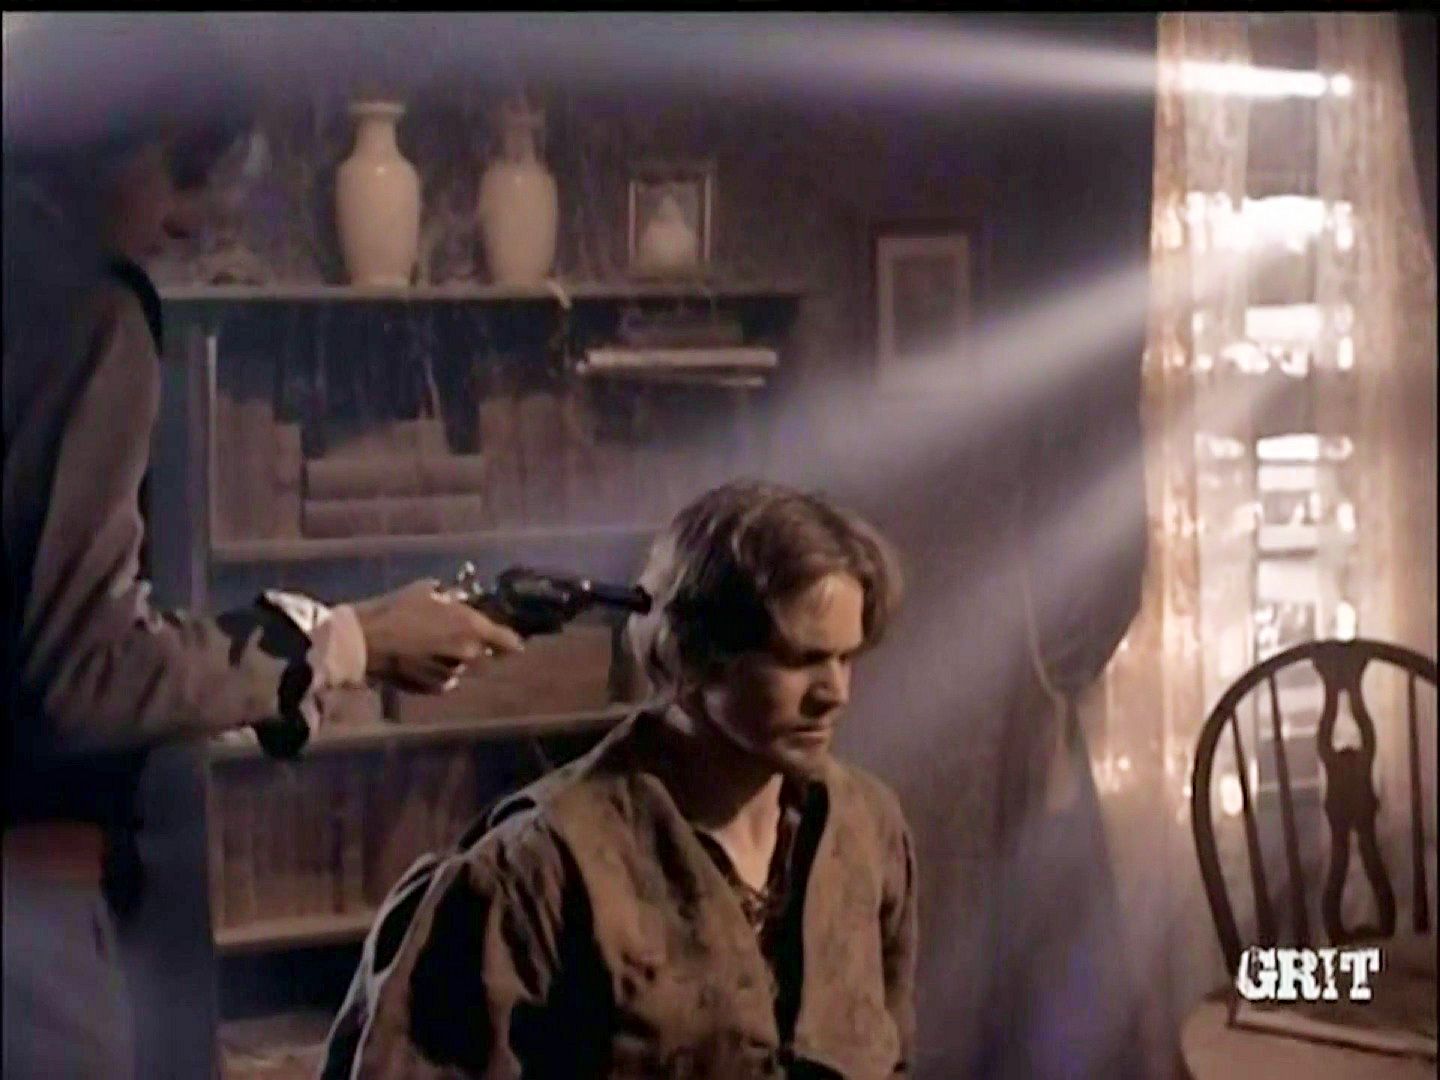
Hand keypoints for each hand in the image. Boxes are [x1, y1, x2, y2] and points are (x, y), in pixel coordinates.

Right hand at [351, 579, 523, 694]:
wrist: (364, 641)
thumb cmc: (395, 609)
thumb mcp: (426, 591)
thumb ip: (451, 597)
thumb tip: (461, 598)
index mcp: (471, 627)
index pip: (507, 640)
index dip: (511, 641)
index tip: (514, 643)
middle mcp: (467, 654)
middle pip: (485, 655)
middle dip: (479, 647)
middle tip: (461, 636)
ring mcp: (450, 674)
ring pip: (464, 667)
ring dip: (457, 659)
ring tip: (436, 646)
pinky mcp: (432, 689)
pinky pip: (445, 680)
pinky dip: (441, 672)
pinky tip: (423, 661)